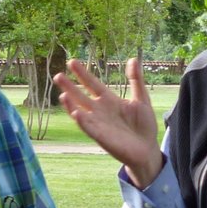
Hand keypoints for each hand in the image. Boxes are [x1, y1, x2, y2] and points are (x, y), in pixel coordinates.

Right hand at [52, 57, 163, 187]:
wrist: (148, 149)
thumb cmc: (144, 125)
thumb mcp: (142, 99)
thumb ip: (136, 80)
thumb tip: (133, 59)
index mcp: (108, 100)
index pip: (92, 84)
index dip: (82, 73)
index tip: (71, 62)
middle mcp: (100, 111)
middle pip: (81, 96)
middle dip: (70, 87)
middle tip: (58, 76)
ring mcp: (98, 124)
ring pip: (80, 112)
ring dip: (71, 105)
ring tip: (62, 95)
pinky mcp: (101, 137)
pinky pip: (89, 128)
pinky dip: (82, 121)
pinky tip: (76, 113)